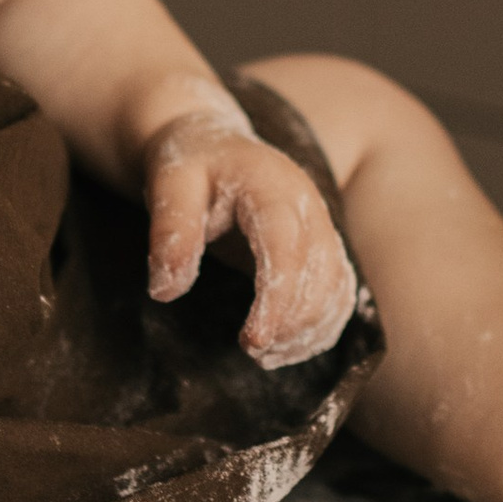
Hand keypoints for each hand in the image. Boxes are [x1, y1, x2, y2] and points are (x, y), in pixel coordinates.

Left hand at [142, 99, 355, 367]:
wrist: (212, 145)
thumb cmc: (190, 163)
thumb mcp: (169, 185)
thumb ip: (170, 231)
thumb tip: (165, 290)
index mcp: (273, 186)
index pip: (286, 248)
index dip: (276, 299)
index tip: (252, 341)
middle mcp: (309, 206)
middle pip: (320, 275)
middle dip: (291, 323)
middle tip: (250, 351)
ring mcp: (322, 228)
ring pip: (335, 290)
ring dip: (307, 331)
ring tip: (263, 356)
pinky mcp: (323, 249)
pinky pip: (337, 295)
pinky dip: (318, 328)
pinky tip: (283, 349)